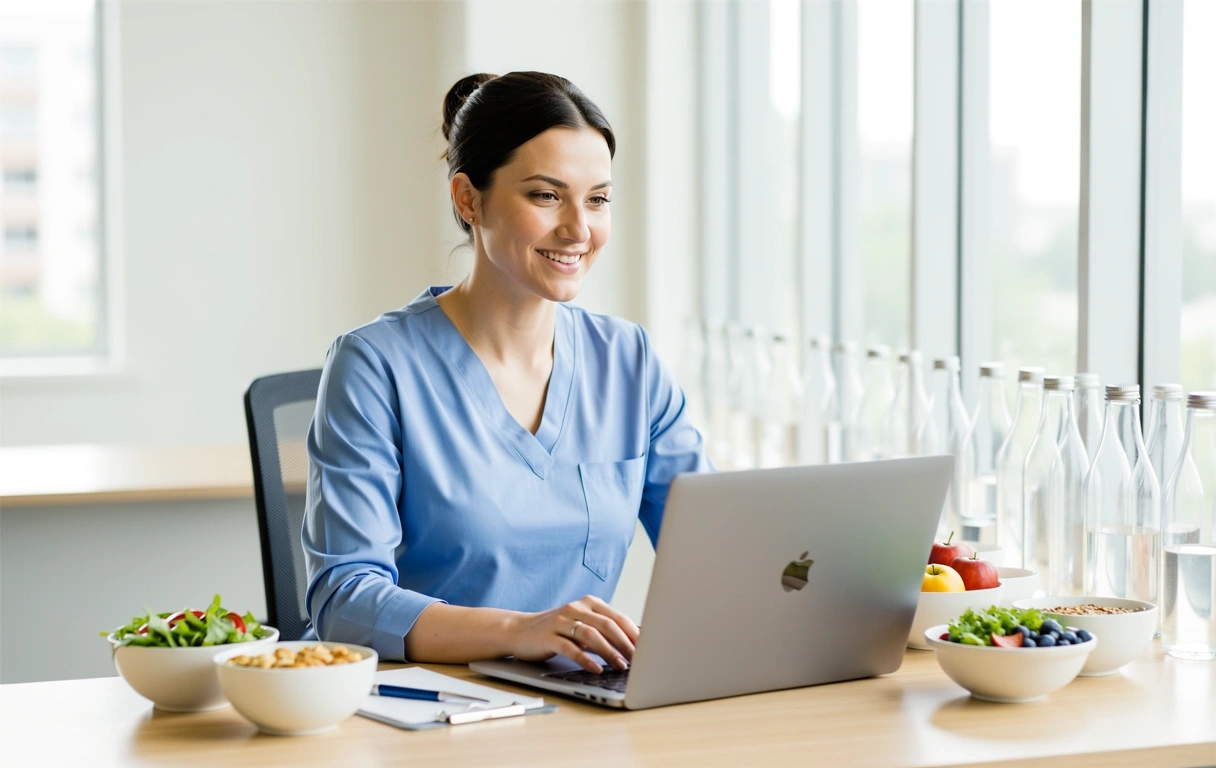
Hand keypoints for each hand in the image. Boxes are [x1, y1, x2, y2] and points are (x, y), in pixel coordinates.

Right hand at [506, 595, 639, 672]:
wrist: (519, 630)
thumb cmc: (556, 630)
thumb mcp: (581, 624)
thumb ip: (602, 630)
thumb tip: (634, 645)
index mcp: (588, 603)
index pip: (617, 617)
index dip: (634, 633)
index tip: (648, 648)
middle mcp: (575, 608)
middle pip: (606, 625)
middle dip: (625, 643)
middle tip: (638, 659)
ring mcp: (561, 621)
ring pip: (590, 635)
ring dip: (609, 652)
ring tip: (621, 665)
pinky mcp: (548, 636)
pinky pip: (570, 648)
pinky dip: (586, 659)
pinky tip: (596, 669)